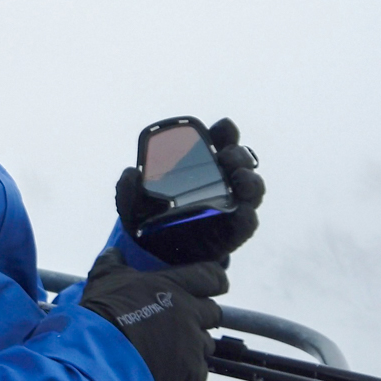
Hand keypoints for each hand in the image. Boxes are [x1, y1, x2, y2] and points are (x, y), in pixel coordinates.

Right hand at [79, 248, 224, 380]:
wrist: (103, 357)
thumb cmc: (104, 313)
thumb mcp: (104, 279)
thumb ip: (113, 263)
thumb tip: (114, 252)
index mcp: (173, 286)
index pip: (211, 276)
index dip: (216, 280)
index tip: (214, 285)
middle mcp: (190, 312)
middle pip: (214, 313)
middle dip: (201, 317)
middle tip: (181, 323)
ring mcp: (193, 344)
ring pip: (207, 344)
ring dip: (193, 347)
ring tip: (169, 352)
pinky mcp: (192, 374)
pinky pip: (199, 374)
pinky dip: (186, 375)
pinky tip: (167, 373)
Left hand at [116, 118, 264, 264]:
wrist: (156, 253)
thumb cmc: (150, 215)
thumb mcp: (133, 202)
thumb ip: (128, 188)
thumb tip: (132, 175)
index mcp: (201, 163)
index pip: (220, 140)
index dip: (225, 131)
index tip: (224, 128)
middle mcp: (221, 179)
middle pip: (240, 160)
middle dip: (238, 155)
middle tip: (226, 158)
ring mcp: (231, 204)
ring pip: (251, 188)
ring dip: (250, 181)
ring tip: (240, 180)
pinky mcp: (233, 231)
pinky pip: (247, 223)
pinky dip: (247, 217)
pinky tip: (242, 213)